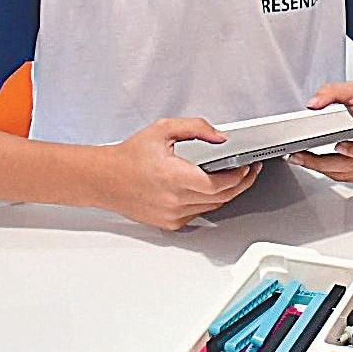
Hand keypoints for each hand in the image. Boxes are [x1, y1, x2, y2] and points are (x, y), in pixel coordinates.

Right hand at [96, 118, 260, 230]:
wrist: (103, 179)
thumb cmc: (128, 157)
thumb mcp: (162, 130)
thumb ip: (195, 127)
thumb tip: (220, 137)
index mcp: (174, 177)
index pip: (220, 184)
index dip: (240, 176)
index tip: (248, 167)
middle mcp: (174, 200)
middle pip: (222, 197)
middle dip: (241, 184)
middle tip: (248, 172)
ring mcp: (172, 215)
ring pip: (212, 207)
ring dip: (225, 194)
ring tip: (232, 178)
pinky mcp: (169, 223)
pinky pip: (198, 214)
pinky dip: (207, 202)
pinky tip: (207, 189)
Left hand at [288, 82, 352, 182]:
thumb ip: (332, 92)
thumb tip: (313, 104)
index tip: (337, 145)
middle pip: (350, 165)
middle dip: (320, 162)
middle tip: (300, 156)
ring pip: (346, 175)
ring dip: (322, 169)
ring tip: (302, 160)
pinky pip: (349, 178)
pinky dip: (331, 172)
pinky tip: (318, 165)